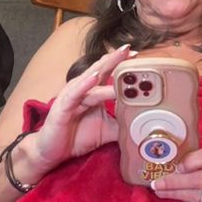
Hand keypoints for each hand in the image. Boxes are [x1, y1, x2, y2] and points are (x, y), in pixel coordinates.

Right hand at [26, 44, 134, 172]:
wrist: (52, 153)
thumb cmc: (78, 137)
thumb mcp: (108, 130)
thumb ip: (125, 123)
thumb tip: (148, 123)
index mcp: (93, 91)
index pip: (109, 73)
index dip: (122, 64)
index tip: (139, 56)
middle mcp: (83, 89)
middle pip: (101, 69)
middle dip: (116, 58)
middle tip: (130, 49)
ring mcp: (72, 95)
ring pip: (91, 79)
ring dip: (106, 68)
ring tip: (120, 57)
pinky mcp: (63, 106)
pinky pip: (75, 93)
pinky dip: (85, 84)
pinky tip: (95, 77)